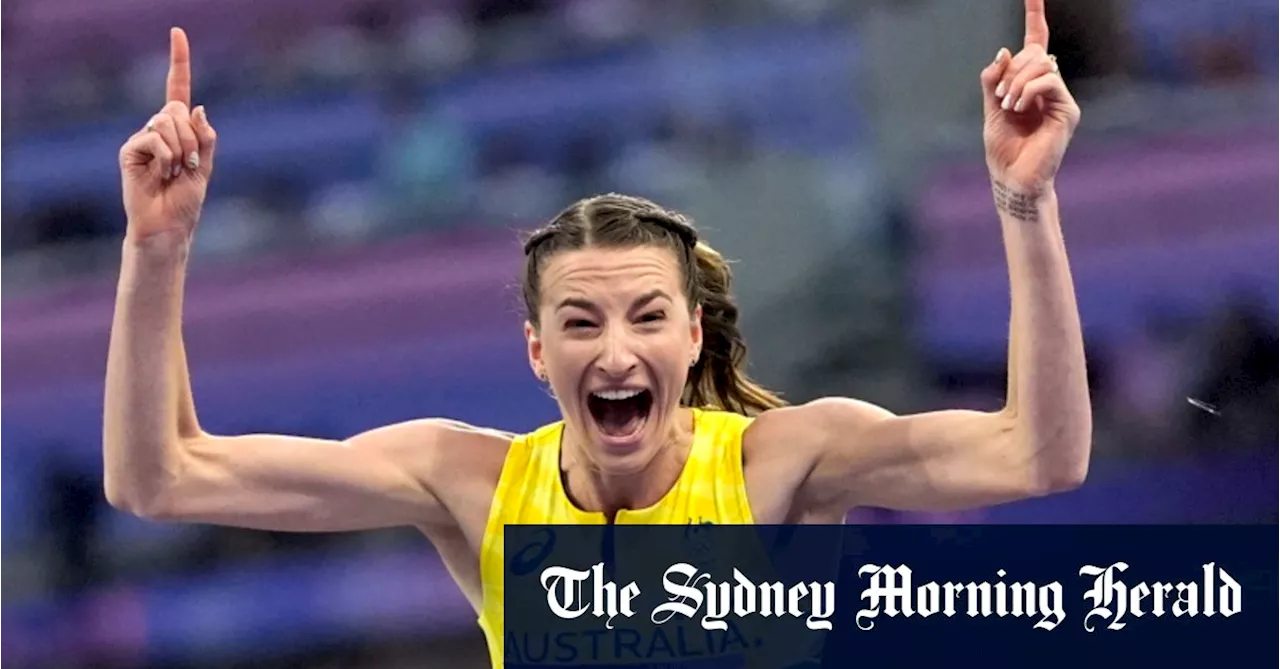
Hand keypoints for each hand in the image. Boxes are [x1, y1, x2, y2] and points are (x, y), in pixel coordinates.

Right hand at [119, 28, 216, 241]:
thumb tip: (197, 106)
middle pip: (177, 109)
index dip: (179, 61)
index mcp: (179, 130)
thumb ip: (205, 138)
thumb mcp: (206, 167)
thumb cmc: (185, 201)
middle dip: (192, 138)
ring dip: (181, 150)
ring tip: (174, 173)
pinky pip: (154, 138)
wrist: (167, 227)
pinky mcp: (129, 150)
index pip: (177, 88)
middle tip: (188, 165)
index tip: (177, 32)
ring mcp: (142, 138)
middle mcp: (159, 128)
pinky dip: (166, 157)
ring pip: (167, 123)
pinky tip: (161, 175)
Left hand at [980, 0, 1080, 193]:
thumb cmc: (1003, 149)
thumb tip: (1004, 49)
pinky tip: (1017, 108)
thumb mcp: (990, 109)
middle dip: (1011, 69)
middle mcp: (1048, 87)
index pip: (1036, 42)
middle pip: (1035, 53)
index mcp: (1029, 84)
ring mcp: (1060, 98)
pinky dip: (1027, 91)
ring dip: (1017, 81)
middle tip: (999, 96)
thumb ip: (993, 80)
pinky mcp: (1068, 110)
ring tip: (1007, 105)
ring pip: (1042, 65)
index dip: (1035, 15)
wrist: (1012, 179)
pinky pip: (1049, 81)